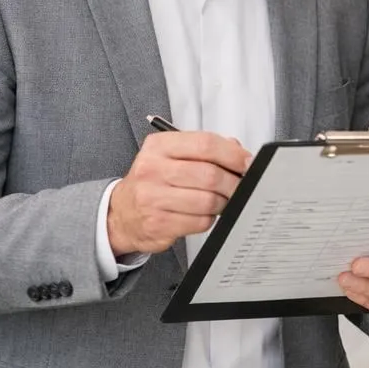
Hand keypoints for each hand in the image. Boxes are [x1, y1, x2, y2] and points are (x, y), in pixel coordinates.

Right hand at [107, 132, 250, 254]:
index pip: (205, 144)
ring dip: (223, 203)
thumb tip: (240, 152)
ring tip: (221, 201)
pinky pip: (201, 221)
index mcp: (159, 146)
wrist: (121, 214)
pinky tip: (204, 214)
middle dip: (233, 182)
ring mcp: (153, 198)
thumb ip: (205, 149)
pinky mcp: (158, 223)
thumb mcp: (171, 156)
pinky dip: (210, 219)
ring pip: (208, 200)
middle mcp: (152, 169)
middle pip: (210, 174)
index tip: (247, 163)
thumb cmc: (154, 182)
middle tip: (240, 186)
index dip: (233, 154)